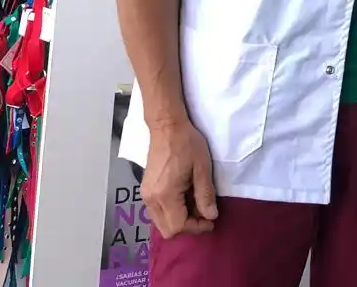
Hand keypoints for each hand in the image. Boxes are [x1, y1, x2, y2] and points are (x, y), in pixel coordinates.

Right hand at [142, 119, 219, 238]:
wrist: (167, 127)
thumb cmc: (187, 144)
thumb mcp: (202, 168)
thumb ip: (205, 194)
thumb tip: (211, 216)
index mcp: (165, 195)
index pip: (178, 226)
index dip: (196, 227)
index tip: (211, 220)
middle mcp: (151, 199)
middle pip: (167, 229)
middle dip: (187, 226)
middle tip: (204, 214)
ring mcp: (146, 195)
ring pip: (161, 222)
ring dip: (179, 219)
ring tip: (196, 204)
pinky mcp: (146, 190)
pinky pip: (157, 212)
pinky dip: (172, 212)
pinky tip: (185, 198)